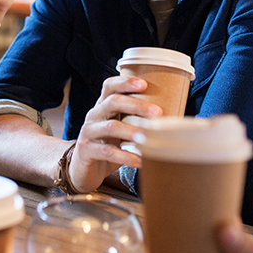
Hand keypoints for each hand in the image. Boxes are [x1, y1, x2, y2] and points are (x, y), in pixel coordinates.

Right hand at [67, 75, 161, 192]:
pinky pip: (106, 152)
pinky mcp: (86, 151)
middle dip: (136, 105)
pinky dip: (125, 156)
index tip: (144, 84)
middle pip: (112, 102)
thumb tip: (170, 119)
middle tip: (157, 113)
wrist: (81, 169)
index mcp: (102, 106)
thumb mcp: (118, 129)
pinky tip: (139, 160)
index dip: (125, 82)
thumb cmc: (107, 146)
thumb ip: (134, 121)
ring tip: (148, 137)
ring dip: (132, 131)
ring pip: (111, 127)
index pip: (109, 86)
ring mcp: (88, 132)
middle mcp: (94, 115)